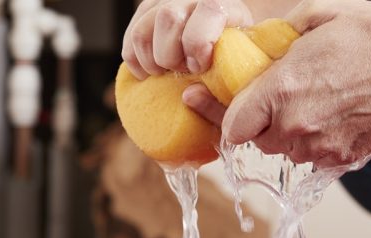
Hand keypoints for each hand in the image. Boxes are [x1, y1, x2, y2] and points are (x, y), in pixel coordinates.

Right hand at [122, 0, 252, 79]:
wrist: (228, 36)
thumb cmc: (236, 58)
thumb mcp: (240, 70)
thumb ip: (223, 88)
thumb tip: (188, 96)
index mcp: (223, 2)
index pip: (208, 9)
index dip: (199, 43)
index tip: (200, 66)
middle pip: (167, 18)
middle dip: (172, 56)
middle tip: (184, 70)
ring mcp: (164, 0)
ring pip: (142, 31)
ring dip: (152, 62)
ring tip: (168, 72)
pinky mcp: (146, 11)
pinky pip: (130, 39)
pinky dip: (136, 62)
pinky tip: (152, 72)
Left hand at [185, 0, 370, 167]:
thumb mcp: (317, 17)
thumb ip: (276, 34)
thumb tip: (252, 43)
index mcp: (284, 90)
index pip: (230, 125)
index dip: (215, 113)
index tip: (201, 100)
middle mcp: (298, 126)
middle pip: (253, 139)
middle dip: (250, 119)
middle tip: (254, 97)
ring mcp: (321, 148)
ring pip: (281, 149)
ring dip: (279, 130)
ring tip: (298, 101)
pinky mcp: (342, 159)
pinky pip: (310, 155)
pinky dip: (307, 139)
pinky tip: (322, 114)